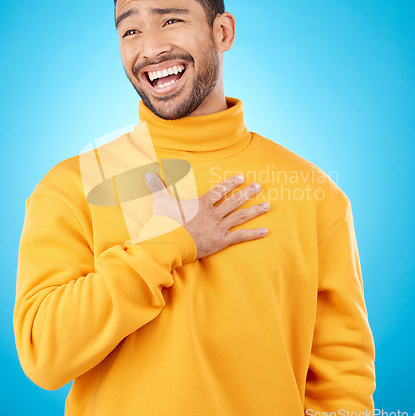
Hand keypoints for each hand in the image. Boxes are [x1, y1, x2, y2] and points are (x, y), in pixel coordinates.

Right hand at [145, 172, 268, 258]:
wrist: (169, 243)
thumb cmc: (165, 222)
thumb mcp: (161, 201)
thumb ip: (157, 186)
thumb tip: (147, 173)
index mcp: (202, 203)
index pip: (220, 190)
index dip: (231, 183)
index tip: (242, 177)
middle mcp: (214, 214)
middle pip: (234, 201)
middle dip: (248, 193)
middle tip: (259, 186)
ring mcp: (219, 228)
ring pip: (240, 216)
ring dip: (254, 210)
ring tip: (267, 205)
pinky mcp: (221, 242)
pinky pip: (240, 236)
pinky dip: (253, 234)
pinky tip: (266, 231)